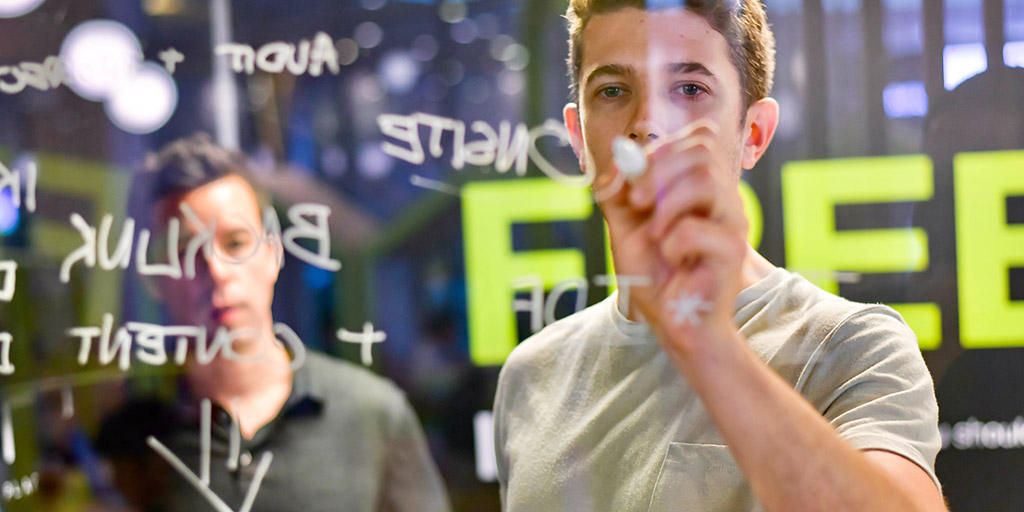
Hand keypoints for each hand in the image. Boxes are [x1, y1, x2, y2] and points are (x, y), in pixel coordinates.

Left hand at [597, 119, 748, 359]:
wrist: (673, 323)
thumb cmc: (655, 276)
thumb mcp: (625, 227)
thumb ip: (618, 193)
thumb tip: (617, 159)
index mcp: (703, 187)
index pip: (699, 137)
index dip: (662, 147)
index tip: (634, 179)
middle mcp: (723, 198)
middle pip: (702, 150)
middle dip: (658, 169)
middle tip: (636, 201)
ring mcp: (732, 223)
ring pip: (705, 182)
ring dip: (666, 204)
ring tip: (654, 234)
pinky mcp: (732, 252)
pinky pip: (697, 230)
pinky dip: (673, 243)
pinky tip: (673, 259)